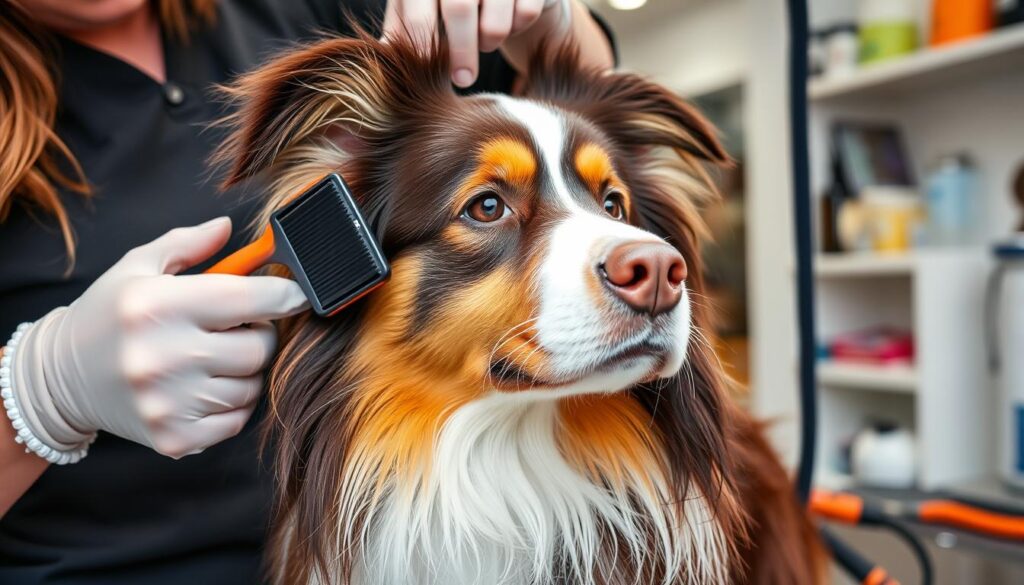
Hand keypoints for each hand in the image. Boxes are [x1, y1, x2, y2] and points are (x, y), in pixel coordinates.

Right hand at [7, 217, 307, 458]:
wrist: (61, 378)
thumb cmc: (110, 315)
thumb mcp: (140, 266)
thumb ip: (188, 244)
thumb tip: (228, 226)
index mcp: (155, 306)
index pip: (247, 299)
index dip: (283, 296)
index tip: (295, 294)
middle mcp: (160, 357)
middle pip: (258, 347)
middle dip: (260, 333)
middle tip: (239, 326)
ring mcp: (167, 403)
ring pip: (252, 386)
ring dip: (247, 370)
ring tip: (217, 356)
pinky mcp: (173, 438)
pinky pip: (238, 420)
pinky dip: (234, 404)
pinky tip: (207, 386)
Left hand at [383, 0, 570, 87]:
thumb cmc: (451, 0)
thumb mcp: (421, 8)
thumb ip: (402, 29)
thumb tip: (380, 62)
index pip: (418, 9)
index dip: (423, 45)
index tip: (430, 73)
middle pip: (458, 10)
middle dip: (460, 53)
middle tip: (462, 81)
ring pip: (496, 22)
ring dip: (490, 42)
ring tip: (485, 41)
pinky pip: (526, 14)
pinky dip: (518, 29)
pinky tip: (511, 24)